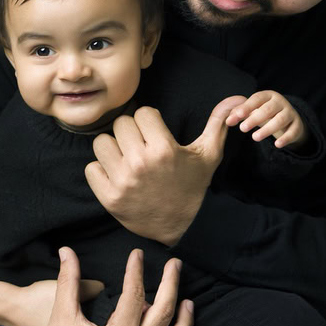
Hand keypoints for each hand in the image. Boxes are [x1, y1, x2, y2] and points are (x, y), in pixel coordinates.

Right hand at [20, 246, 193, 325]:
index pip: (135, 295)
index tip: (137, 255)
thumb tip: (66, 251)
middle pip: (164, 314)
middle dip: (171, 284)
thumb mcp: (61, 314)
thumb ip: (68, 280)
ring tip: (187, 303)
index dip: (136, 270)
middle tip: (174, 265)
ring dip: (185, 323)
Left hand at [84, 97, 242, 247]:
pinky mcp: (109, 198)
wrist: (185, 226)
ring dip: (112, 149)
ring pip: (101, 143)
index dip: (149, 120)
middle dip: (131, 132)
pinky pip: (91, 169)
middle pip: (120, 124)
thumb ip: (217, 124)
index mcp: (164, 149)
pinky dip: (100, 171)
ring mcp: (123, 181)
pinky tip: (116, 175)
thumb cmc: (194, 186)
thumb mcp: (209, 155)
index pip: (141, 112)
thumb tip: (235, 99)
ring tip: (126, 159)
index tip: (154, 132)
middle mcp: (141, 163)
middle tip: (140, 146)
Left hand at [225, 90, 307, 148]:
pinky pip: (293, 131)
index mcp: (268, 96)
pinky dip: (286, 138)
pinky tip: (277, 145)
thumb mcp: (254, 111)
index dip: (247, 107)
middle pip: (268, 109)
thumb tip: (228, 120)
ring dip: (267, 129)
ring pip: (281, 120)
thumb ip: (240, 114)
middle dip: (255, 119)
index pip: (257, 99)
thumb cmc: (266, 113)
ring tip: (255, 137)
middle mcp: (280, 102)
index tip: (237, 116)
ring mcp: (290, 113)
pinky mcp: (297, 125)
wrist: (288, 119)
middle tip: (242, 128)